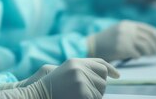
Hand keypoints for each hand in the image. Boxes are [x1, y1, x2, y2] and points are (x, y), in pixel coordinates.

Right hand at [0, 58, 119, 98]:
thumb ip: (82, 70)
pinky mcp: (84, 93)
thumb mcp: (65, 73)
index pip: (99, 63)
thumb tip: (104, 74)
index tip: (117, 76)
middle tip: (81, 91)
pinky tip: (76, 98)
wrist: (38, 95)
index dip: (110, 69)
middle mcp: (79, 68)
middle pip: (103, 78)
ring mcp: (82, 80)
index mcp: (75, 62)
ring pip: (101, 91)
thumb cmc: (49, 87)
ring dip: (93, 96)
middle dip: (98, 86)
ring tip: (75, 95)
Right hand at [87, 20, 155, 60]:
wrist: (92, 45)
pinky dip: (138, 56)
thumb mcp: (120, 31)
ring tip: (150, 55)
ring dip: (149, 52)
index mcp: (128, 24)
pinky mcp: (122, 48)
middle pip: (149, 38)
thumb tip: (152, 41)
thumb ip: (133, 33)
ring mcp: (125, 38)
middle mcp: (127, 30)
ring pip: (145, 46)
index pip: (149, 29)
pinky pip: (137, 54)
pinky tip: (135, 57)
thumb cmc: (107, 41)